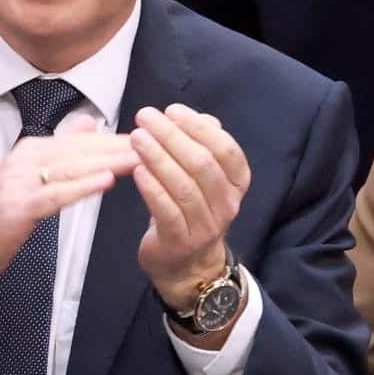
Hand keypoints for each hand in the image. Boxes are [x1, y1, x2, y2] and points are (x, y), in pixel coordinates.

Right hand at [0, 127, 137, 327]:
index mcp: (30, 152)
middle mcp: (25, 159)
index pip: (84, 141)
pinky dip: (82, 186)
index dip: (119, 140)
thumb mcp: (25, 179)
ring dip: (110, 161)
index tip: (154, 139)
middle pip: (83, 149)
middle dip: (123, 146)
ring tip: (144, 157)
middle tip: (162, 142)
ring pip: (73, 166)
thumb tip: (87, 125)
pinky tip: (107, 181)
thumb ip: (57, 153)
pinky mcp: (16, 206)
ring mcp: (19, 182)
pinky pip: (56, 193)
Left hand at [128, 104, 249, 311]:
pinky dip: (152, 188)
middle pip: (203, 164)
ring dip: (158, 158)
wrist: (185, 264)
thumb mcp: (202, 179)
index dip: (199, 127)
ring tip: (136, 138)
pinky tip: (136, 170)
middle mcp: (227, 204)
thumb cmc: (190, 210)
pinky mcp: (180, 241)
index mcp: (237, 183)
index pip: (225, 149)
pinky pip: (167, 211)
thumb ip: (203, 148)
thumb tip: (203, 118)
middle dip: (172, 136)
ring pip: (185, 186)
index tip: (172, 110)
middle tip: (146, 118)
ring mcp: (206, 225)